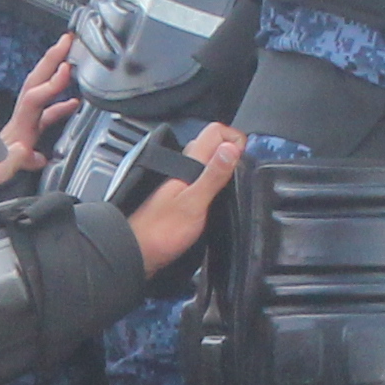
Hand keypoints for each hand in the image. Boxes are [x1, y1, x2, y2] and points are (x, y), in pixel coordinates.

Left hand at [0, 43, 80, 205]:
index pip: (33, 100)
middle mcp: (19, 126)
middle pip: (36, 85)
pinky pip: (46, 118)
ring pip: (41, 97)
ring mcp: (23, 132)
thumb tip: (22, 148)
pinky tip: (74, 103)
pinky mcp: (27, 142)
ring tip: (73, 59)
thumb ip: (6, 165)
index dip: (50, 84)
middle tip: (68, 40)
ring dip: (56, 76)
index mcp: (15, 132)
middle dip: (50, 60)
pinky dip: (61, 106)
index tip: (66, 69)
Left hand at [119, 123, 243, 273]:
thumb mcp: (194, 202)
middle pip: (214, 145)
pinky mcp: (182, 198)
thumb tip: (231, 147)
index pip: (215, 131)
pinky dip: (215, 184)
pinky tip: (220, 198)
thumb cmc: (161, 231)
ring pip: (209, 164)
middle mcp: (184, 169)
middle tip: (244, 171)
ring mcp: (182, 183)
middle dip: (233, 152)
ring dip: (224, 169)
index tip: (245, 156)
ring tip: (235, 185)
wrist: (139, 253)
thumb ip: (213, 174)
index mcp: (187, 164)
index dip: (234, 137)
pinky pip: (203, 181)